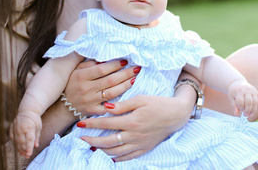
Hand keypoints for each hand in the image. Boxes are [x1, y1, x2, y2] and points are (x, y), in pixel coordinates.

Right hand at [9, 111, 41, 158]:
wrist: (27, 110)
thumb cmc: (34, 119)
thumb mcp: (39, 127)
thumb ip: (37, 137)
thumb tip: (36, 146)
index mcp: (29, 127)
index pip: (29, 140)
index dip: (29, 148)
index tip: (29, 154)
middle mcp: (21, 128)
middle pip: (22, 142)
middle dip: (24, 150)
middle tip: (27, 156)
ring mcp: (15, 128)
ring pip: (16, 141)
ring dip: (19, 149)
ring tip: (22, 154)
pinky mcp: (12, 128)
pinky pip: (12, 138)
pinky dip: (15, 143)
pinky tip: (18, 148)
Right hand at [63, 59, 136, 115]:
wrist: (64, 105)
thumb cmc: (73, 83)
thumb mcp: (76, 70)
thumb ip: (89, 63)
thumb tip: (104, 59)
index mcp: (81, 76)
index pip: (102, 69)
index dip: (115, 65)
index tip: (125, 61)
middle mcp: (86, 89)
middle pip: (110, 80)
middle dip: (125, 73)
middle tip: (136, 68)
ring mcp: (90, 101)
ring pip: (112, 93)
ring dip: (126, 85)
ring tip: (134, 79)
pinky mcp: (93, 111)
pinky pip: (109, 106)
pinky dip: (118, 101)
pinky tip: (127, 95)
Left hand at [75, 94, 191, 161]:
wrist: (176, 115)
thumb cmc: (159, 103)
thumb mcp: (141, 98)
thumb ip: (123, 105)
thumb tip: (106, 108)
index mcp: (132, 121)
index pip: (106, 124)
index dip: (92, 124)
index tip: (81, 123)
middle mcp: (134, 135)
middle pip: (107, 142)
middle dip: (92, 141)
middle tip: (81, 138)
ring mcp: (139, 144)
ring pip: (115, 152)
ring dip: (101, 151)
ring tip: (91, 147)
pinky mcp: (145, 149)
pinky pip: (127, 158)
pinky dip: (116, 158)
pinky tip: (108, 156)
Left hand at [227, 79, 257, 116]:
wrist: (238, 83)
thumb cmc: (234, 92)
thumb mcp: (231, 98)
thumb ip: (234, 106)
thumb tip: (236, 114)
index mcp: (239, 92)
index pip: (240, 102)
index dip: (241, 107)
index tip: (240, 109)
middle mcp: (246, 90)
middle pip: (249, 102)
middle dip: (248, 110)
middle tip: (245, 115)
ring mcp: (253, 91)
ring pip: (256, 102)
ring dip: (253, 110)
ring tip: (250, 114)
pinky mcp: (257, 92)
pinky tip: (255, 108)